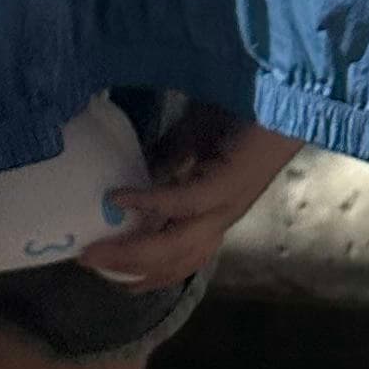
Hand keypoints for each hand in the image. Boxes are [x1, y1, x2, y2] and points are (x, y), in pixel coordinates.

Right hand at [78, 106, 298, 289]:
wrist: (282, 95)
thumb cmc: (241, 111)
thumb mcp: (194, 137)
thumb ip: (169, 157)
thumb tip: (133, 171)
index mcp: (216, 210)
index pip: (179, 256)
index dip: (145, 270)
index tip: (107, 273)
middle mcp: (222, 216)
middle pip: (174, 260)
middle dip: (130, 267)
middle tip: (86, 262)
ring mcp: (227, 204)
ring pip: (178, 244)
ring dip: (135, 251)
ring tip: (97, 249)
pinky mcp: (229, 183)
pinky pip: (183, 202)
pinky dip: (149, 203)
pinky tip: (119, 200)